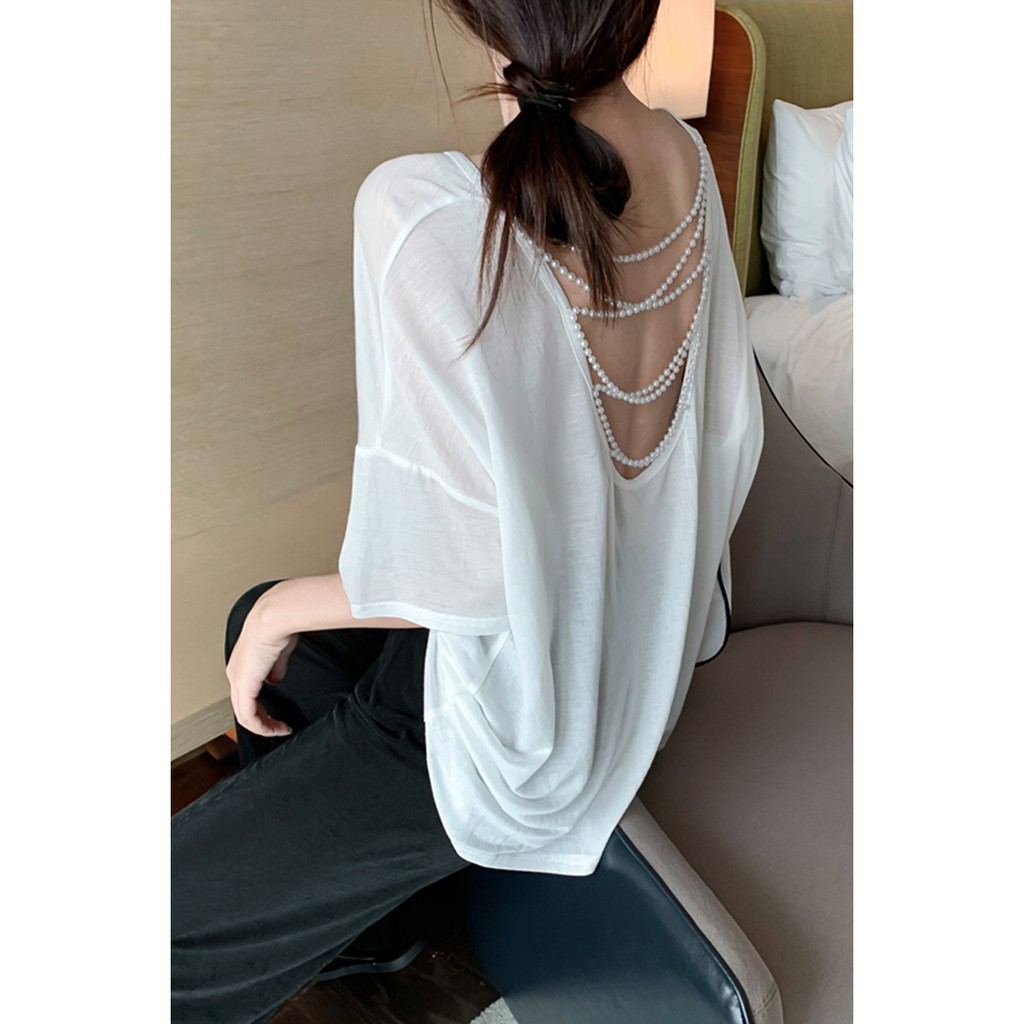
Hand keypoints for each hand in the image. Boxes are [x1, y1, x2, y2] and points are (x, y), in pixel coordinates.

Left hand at [226, 593, 299, 737]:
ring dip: (263, 726)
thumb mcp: (279, 652)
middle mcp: (235, 674)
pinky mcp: (244, 686)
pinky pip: (249, 716)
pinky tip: (276, 728)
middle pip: (243, 708)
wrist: (274, 619)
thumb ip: (276, 668)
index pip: (246, 694)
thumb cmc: (278, 627)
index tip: (278, 715)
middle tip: (279, 728)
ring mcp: (237, 681)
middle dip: (263, 721)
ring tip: (279, 730)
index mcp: (243, 665)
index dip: (261, 708)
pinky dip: (263, 726)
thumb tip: (276, 679)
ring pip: (244, 715)